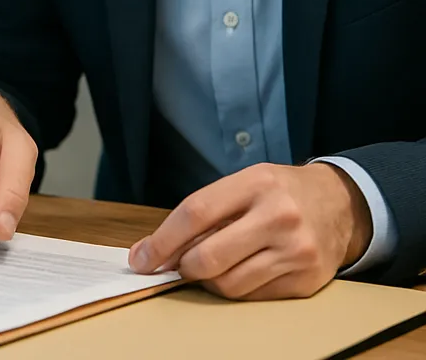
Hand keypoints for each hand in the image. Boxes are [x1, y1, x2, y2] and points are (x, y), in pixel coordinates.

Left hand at [129, 162, 372, 299]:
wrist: (339, 205)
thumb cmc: (278, 192)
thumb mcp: (244, 183)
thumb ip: (205, 211)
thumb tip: (158, 250)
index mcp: (255, 183)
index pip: (195, 213)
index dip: (163, 240)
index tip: (142, 258)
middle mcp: (278, 216)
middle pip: (209, 256)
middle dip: (182, 267)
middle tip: (175, 266)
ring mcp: (296, 251)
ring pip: (229, 284)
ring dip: (208, 282)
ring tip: (210, 266)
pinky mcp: (307, 281)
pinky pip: (254, 297)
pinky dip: (236, 289)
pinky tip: (239, 272)